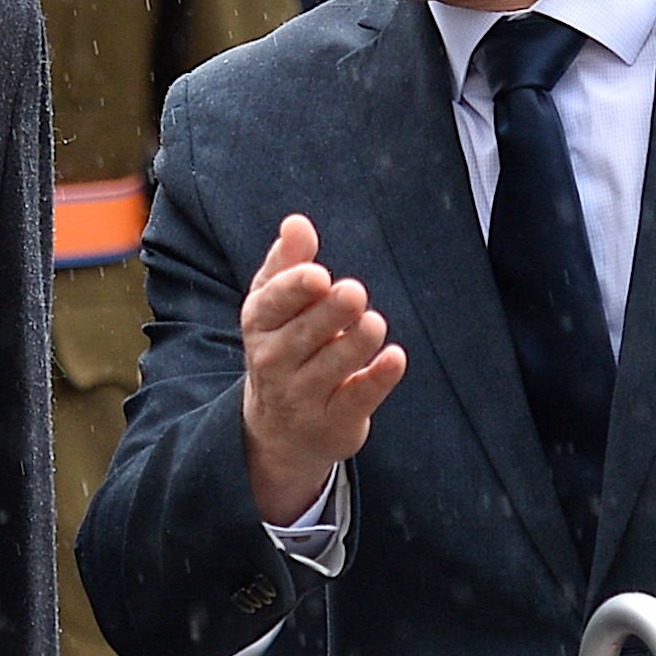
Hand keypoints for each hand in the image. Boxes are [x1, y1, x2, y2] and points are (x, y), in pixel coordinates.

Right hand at [241, 214, 406, 524]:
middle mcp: (275, 363)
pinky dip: (377, 379)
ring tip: (374, 323)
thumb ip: (288, 263)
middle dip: (328, 313)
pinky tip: (395, 357)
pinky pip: (357, 399)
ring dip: (355, 343)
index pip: (271, 305)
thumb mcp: (276, 307)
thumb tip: (296, 223)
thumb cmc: (284, 348)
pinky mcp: (335, 423)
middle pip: (302, 335)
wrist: (279, 432)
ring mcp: (303, 397)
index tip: (318, 275)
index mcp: (259, 325)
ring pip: (331, 367)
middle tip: (353, 292)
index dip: (293, 290)